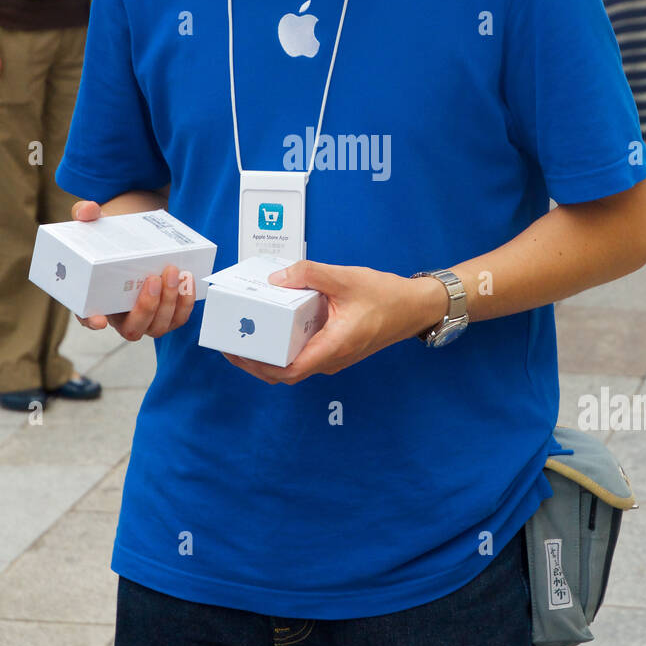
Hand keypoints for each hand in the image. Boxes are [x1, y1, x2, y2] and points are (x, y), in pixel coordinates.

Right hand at [69, 199, 196, 337]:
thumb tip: (88, 210)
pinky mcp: (166, 313)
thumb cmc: (111, 236)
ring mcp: (145, 317)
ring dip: (168, 304)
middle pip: (132, 329)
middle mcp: (119, 315)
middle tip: (153, 278)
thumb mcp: (95, 222)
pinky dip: (185, 303)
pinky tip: (188, 280)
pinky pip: (177, 318)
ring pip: (157, 327)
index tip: (99, 320)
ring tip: (174, 273)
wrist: (136, 238)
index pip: (87, 317)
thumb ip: (85, 214)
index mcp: (94, 298)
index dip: (91, 322)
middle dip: (146, 307)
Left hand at [221, 260, 446, 385]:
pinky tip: (273, 325)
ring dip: (268, 355)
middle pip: (285, 372)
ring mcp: (332, 356)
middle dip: (255, 362)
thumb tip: (276, 278)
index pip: (288, 370)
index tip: (237, 351)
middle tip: (231, 343)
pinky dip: (283, 346)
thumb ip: (309, 274)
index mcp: (333, 347)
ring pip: (293, 364)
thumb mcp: (345, 278)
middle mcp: (331, 358)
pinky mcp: (334, 348)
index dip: (258, 365)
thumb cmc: (386, 296)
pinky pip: (303, 353)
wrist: (414, 307)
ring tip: (246, 334)